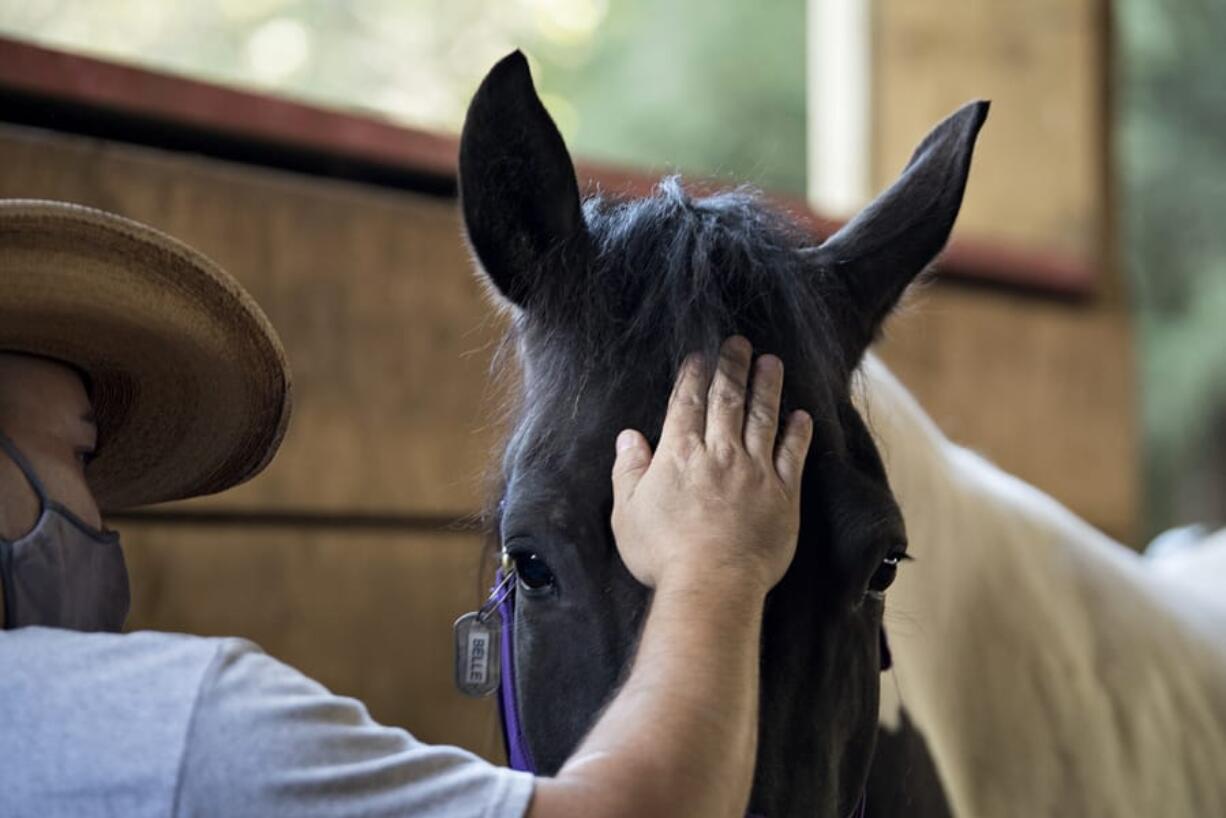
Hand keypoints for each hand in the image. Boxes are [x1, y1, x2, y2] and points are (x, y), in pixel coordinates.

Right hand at [610, 336, 812, 596]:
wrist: (712, 584)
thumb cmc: (663, 554)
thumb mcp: (628, 514)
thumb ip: (628, 472)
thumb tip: (628, 438)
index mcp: (680, 454)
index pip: (687, 404)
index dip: (693, 376)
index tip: (700, 355)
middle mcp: (719, 453)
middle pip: (727, 400)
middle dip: (732, 367)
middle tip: (739, 343)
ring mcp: (755, 471)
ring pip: (763, 418)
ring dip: (767, 387)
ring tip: (771, 362)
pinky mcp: (782, 494)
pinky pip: (793, 455)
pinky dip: (798, 432)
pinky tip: (802, 415)